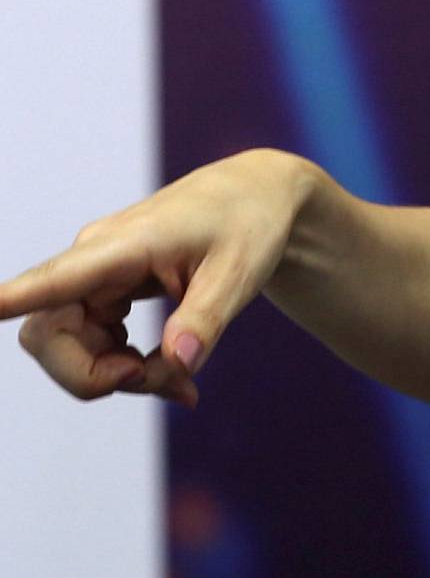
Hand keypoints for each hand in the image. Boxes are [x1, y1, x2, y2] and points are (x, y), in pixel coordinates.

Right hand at [1, 149, 313, 409]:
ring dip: (120, 378)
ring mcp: (96, 278)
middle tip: (160, 380)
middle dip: (93, 377)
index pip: (54, 279)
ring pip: (70, 349)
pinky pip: (95, 347)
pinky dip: (131, 371)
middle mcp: (94, 260)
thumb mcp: (241, 272)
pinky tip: (177, 376)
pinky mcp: (107, 293)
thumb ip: (207, 318)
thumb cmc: (250, 223)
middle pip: (47, 335)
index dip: (13, 300)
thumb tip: (180, 364)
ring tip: (183, 382)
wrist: (258, 195)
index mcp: (122, 245)